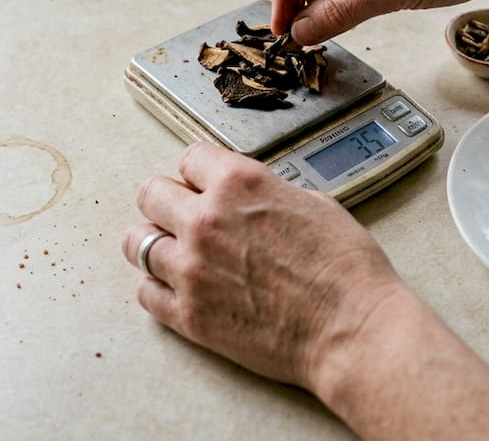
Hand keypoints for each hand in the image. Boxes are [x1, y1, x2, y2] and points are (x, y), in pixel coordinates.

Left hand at [122, 142, 404, 390]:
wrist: (351, 330)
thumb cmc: (345, 270)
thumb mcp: (314, 204)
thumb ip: (267, 195)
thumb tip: (251, 200)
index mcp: (239, 184)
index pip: (189, 158)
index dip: (199, 173)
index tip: (203, 185)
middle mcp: (206, 220)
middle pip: (151, 194)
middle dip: (168, 202)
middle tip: (183, 216)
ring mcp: (191, 269)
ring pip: (137, 243)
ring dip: (158, 245)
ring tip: (178, 254)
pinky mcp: (188, 315)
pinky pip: (146, 293)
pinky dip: (159, 288)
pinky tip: (179, 288)